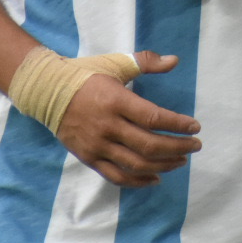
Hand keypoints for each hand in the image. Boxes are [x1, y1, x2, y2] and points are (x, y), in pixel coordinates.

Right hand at [56, 50, 200, 187]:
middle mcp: (108, 126)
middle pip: (149, 145)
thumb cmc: (85, 75)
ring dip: (163, 165)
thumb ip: (146, 62)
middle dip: (177, 147)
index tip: (195, 126)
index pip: (154, 118)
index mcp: (116, 101)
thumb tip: (175, 60)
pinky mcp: (89, 158)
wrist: (46, 91)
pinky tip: (156, 178)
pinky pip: (117, 176)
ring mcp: (97, 145)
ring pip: (136, 164)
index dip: (177, 124)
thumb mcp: (115, 63)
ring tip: (181, 160)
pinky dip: (138, 181)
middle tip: (194, 146)